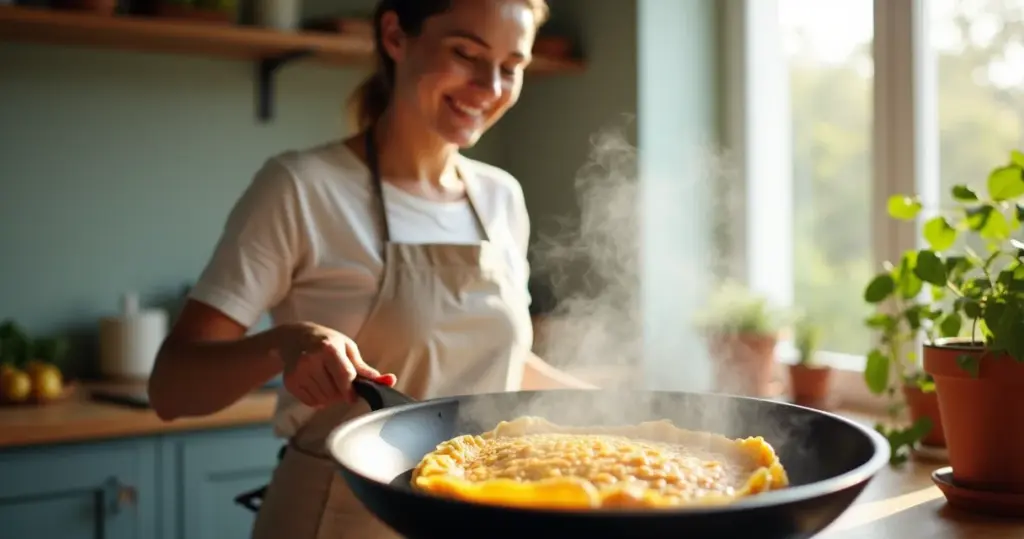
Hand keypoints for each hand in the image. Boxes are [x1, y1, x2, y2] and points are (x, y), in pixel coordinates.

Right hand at [273, 322, 396, 406]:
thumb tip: (390, 380)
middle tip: (339, 382)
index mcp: (328, 348)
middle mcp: (310, 359)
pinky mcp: (290, 382)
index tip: (353, 394)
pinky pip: (311, 403)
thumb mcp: (348, 349)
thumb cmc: (328, 342)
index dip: (351, 390)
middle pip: (334, 392)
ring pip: (323, 400)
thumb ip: (365, 369)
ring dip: (330, 397)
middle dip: (341, 393)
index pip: (345, 377)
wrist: (295, 338)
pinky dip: (318, 399)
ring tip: (327, 381)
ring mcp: (298, 371)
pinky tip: (316, 384)